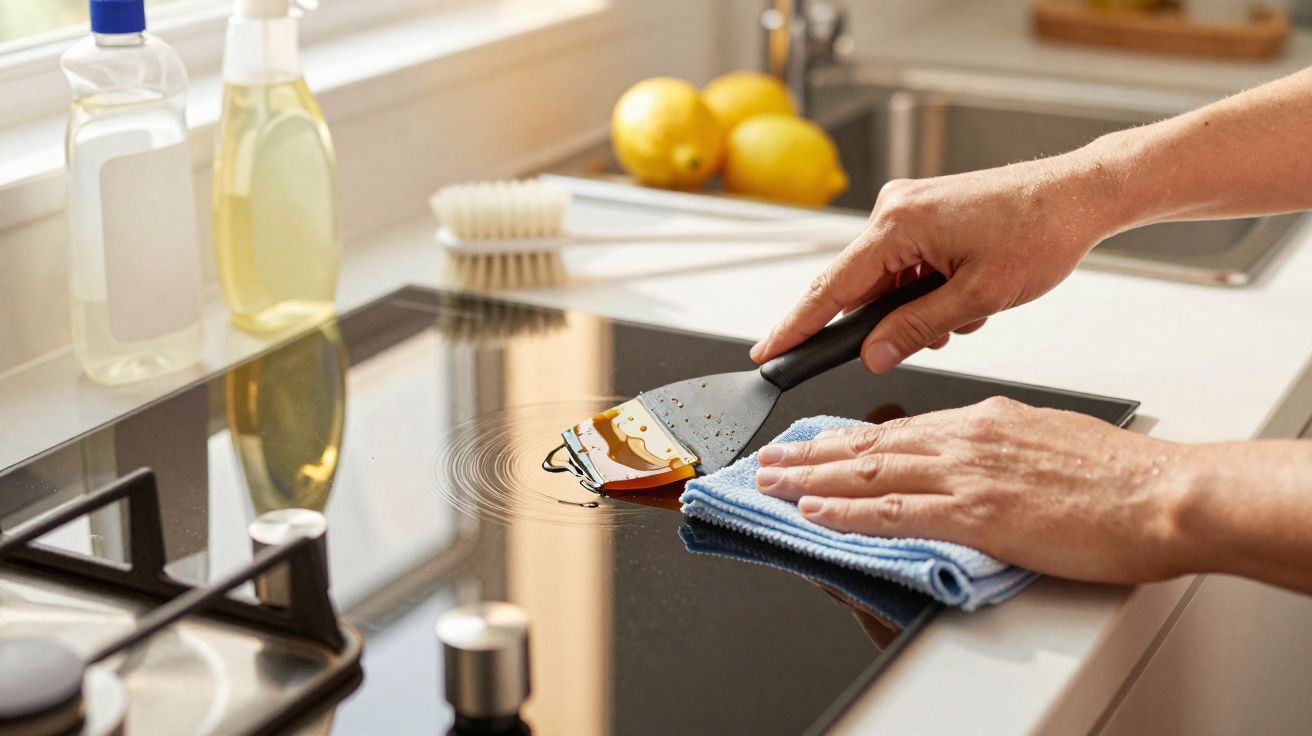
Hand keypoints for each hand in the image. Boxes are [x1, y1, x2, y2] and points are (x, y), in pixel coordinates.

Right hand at [749, 155, 1123, 372]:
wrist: (1079, 193)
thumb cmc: (1040, 232)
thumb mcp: (978, 297)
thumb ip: (915, 330)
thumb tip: (872, 354)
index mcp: (898, 223)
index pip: (832, 288)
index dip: (797, 326)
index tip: (768, 351)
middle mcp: (894, 207)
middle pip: (859, 285)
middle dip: (885, 322)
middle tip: (926, 337)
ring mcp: (908, 206)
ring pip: (887, 279)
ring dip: (915, 307)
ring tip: (967, 313)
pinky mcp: (924, 210)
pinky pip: (905, 263)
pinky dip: (926, 288)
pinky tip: (965, 295)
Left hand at [753, 397, 1194, 584]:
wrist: (1161, 493)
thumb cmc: (1119, 475)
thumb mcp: (1048, 438)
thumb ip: (1002, 447)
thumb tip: (978, 459)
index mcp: (983, 421)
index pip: (900, 430)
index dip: (849, 440)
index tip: (817, 445)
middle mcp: (965, 439)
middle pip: (870, 446)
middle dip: (813, 455)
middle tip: (770, 460)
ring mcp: (966, 474)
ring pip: (869, 473)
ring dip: (812, 480)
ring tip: (771, 484)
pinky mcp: (975, 512)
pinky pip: (894, 512)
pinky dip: (848, 513)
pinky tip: (816, 514)